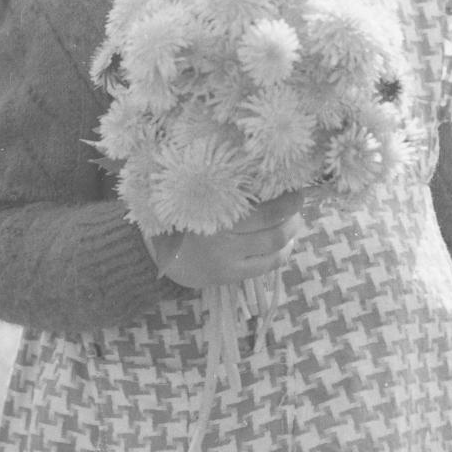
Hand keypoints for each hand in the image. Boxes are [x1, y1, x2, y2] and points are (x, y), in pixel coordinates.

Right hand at [145, 190, 305, 289]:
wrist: (153, 252)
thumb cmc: (179, 214)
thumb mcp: (197, 196)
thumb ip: (225, 189)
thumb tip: (265, 175)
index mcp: (214, 213)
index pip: (264, 211)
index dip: (287, 201)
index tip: (298, 189)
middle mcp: (223, 240)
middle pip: (274, 231)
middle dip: (293, 217)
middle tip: (297, 204)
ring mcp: (227, 261)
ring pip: (274, 249)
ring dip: (290, 234)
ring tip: (294, 223)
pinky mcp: (228, 277)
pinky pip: (265, 267)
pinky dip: (281, 254)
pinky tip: (284, 244)